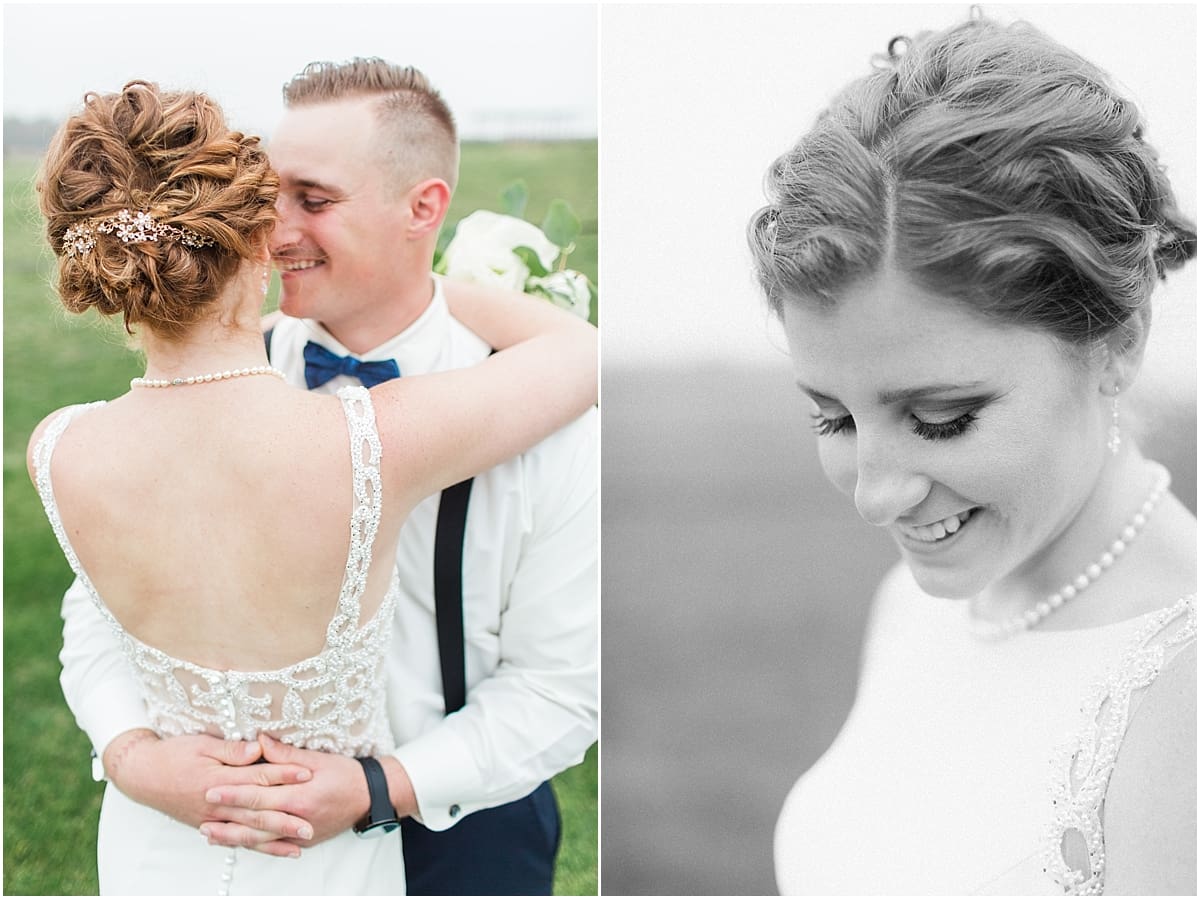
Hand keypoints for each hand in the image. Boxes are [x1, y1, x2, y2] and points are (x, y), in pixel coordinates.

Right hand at [103, 729, 314, 857]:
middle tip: (310, 824)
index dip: (284, 774)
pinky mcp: (208, 826)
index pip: (257, 778)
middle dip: (285, 819)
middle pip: (256, 813)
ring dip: (273, 840)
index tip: (307, 773)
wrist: (143, 776)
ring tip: (299, 846)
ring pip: (247, 833)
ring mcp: (211, 819)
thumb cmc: (174, 754)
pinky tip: (273, 851)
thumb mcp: (202, 743)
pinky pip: (235, 840)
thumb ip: (232, 749)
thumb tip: (259, 748)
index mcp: (217, 780)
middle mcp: (216, 805)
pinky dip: (255, 847)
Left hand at [201, 735, 418, 850]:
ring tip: (209, 834)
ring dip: (233, 837)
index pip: (258, 797)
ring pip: (260, 838)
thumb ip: (285, 753)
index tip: (211, 791)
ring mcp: (301, 834)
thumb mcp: (317, 758)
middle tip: (201, 814)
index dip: (233, 795)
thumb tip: (259, 740)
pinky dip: (253, 844)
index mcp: (300, 797)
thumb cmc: (347, 774)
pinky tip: (237, 842)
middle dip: (226, 818)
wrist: (372, 797)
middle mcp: (298, 819)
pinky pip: (273, 844)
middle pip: (254, 821)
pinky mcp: (304, 840)